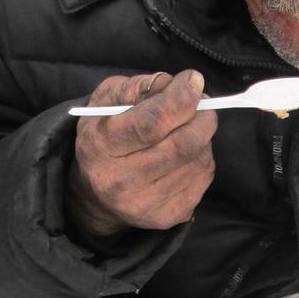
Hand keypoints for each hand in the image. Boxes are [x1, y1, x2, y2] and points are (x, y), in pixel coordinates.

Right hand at [68, 70, 216, 239]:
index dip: (181, 98)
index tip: (193, 80)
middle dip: (202, 115)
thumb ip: (135, 86)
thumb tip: (174, 84)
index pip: (151, 123)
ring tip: (186, 129)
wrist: (95, 192)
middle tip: (201, 101)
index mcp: (101, 148)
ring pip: (199, 159)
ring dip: (202, 136)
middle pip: (183, 144)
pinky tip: (186, 153)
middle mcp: (121, 182)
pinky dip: (202, 157)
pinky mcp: (168, 217)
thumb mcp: (105, 101)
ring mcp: (146, 204)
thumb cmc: (104, 135)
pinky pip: (203, 177)